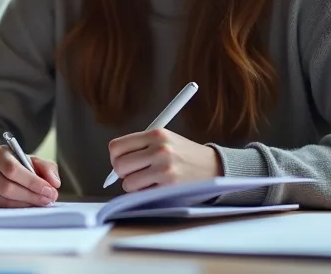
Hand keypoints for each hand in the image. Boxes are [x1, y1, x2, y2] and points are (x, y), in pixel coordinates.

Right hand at [0, 145, 60, 207]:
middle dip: (31, 196)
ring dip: (26, 205)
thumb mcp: (32, 161)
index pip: (13, 170)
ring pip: (4, 201)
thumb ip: (46, 168)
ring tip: (40, 203)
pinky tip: (28, 206)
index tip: (50, 190)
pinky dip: (18, 210)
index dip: (32, 182)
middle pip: (7, 187)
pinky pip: (1, 209)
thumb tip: (54, 183)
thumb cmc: (16, 165)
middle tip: (48, 199)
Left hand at [108, 128, 222, 192]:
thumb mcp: (165, 140)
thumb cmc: (185, 155)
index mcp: (156, 134)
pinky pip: (142, 195)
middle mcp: (160, 150)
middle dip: (123, 173)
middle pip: (119, 165)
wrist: (215, 167)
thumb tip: (114, 161)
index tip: (121, 162)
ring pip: (128, 183)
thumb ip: (140, 146)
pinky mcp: (170, 186)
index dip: (115, 158)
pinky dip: (145, 195)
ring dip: (134, 186)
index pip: (116, 147)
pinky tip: (157, 188)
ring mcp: (165, 169)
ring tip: (148, 181)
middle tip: (134, 174)